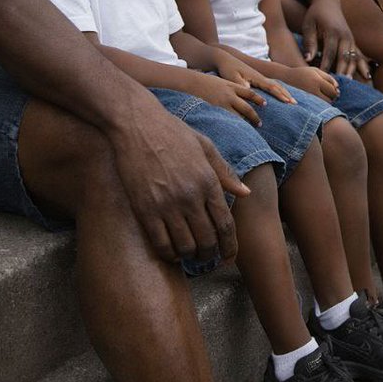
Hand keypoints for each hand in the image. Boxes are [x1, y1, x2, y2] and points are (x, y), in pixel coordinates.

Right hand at [110, 102, 249, 263]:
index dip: (230, 246)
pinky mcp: (145, 209)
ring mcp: (167, 204)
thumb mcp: (205, 146)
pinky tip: (171, 252)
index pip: (225, 225)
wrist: (137, 124)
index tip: (229, 256)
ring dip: (190, 256)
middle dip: (211, 254)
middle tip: (208, 257)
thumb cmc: (172, 132)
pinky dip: (169, 254)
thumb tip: (245, 192)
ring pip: (186, 247)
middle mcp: (190, 196)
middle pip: (208, 240)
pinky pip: (161, 244)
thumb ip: (225, 172)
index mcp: (208, 181)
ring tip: (190, 255)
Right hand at [189, 72, 265, 126]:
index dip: (258, 99)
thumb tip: (240, 95)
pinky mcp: (215, 110)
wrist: (192, 82)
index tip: (265, 104)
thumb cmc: (206, 82)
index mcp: (232, 86)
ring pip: (238, 116)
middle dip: (254, 116)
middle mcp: (229, 95)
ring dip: (244, 123)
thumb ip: (231, 89)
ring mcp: (222, 104)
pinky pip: (227, 120)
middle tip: (260, 123)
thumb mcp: (222, 82)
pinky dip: (233, 125)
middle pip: (246, 107)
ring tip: (249, 130)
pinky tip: (235, 130)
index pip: (249, 93)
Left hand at [213, 51, 296, 104]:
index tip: (288, 102)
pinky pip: (271, 85)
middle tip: (295, 103)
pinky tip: (280, 94)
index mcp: (256, 77)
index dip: (280, 94)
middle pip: (277, 85)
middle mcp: (260, 77)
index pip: (271, 86)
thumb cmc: (227, 69)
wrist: (225, 59)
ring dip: (284, 92)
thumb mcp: (232, 77)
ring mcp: (259, 77)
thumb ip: (241, 84)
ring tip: (292, 100)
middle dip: (286, 94)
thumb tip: (250, 91)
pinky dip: (278, 90)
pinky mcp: (256, 78)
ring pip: (275, 84)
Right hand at [279, 64, 339, 101]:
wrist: (289, 77)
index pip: (332, 90)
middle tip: (333, 94)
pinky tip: (320, 97)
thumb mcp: (317, 71)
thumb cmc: (305, 72)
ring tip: (326, 95)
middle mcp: (313, 90)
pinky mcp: (306, 100)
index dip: (336, 91)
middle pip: (329, 99)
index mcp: (317, 81)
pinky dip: (321, 102)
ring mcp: (309, 96)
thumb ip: (328, 77)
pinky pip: (318, 104)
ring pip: (324, 104)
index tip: (336, 89)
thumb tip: (338, 87)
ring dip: (328, 101)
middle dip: (333, 97)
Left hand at [300, 0, 371, 77]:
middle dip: (341, 72)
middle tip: (338, 85)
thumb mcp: (308, 25)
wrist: (328, 2)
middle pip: (344, 57)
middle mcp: (344, 35)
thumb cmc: (315, 15)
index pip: (329, 53)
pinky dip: (362, 65)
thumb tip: (308, 59)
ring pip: (353, 57)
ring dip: (351, 71)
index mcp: (332, 32)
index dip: (326, 66)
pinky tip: (366, 76)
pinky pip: (359, 55)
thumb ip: (309, 42)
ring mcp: (351, 38)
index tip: (322, 77)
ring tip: (348, 83)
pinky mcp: (353, 40)